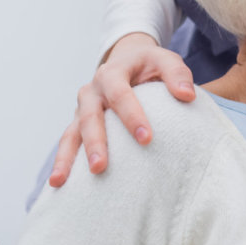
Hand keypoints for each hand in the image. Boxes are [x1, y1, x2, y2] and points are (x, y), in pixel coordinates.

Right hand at [47, 33, 195, 185]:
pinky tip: (58, 184)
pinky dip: (62, 162)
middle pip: (90, 117)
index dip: (132, 116)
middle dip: (95, 143)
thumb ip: (177, 74)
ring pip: (71, 133)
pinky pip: (68, 143)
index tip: (147, 139)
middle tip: (101, 167)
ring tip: (61, 181)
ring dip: (67, 158)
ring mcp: (82, 109)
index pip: (120, 94)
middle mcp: (92, 91)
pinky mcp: (78, 124)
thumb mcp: (165, 60)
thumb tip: (187, 95)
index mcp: (112, 73)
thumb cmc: (150, 65)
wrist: (128, 61)